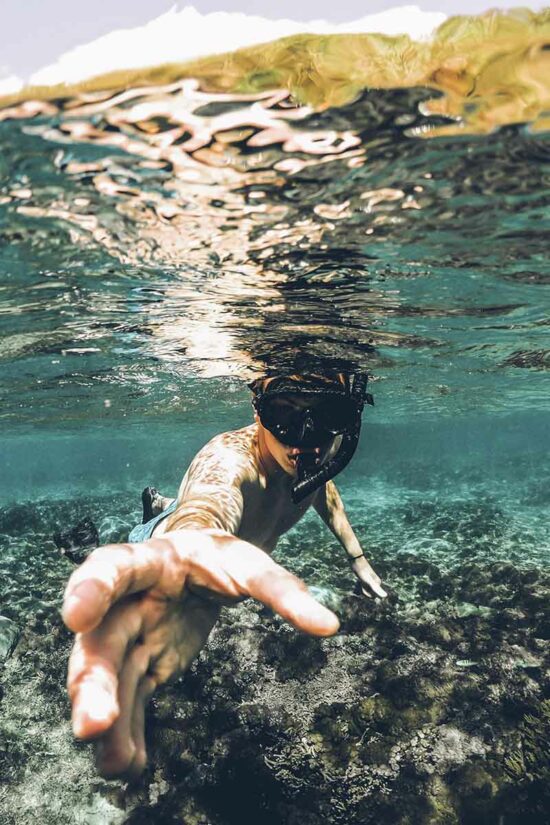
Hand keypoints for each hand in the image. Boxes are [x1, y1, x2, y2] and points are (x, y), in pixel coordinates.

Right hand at [62, 529, 338, 778]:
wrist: (199, 565)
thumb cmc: (220, 558)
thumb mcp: (250, 565)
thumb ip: (283, 591)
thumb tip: (330, 625)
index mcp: (150, 562)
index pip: (112, 567)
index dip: (90, 589)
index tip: (75, 616)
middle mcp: (128, 601)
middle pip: (102, 639)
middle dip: (91, 682)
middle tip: (93, 725)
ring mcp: (130, 635)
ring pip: (109, 677)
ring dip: (107, 719)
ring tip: (114, 764)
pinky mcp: (141, 664)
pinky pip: (129, 699)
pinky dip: (129, 732)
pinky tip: (131, 766)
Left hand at [350, 554, 387, 598]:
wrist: (356, 560)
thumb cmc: (362, 571)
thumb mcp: (369, 581)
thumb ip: (376, 589)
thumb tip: (385, 596)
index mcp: (378, 583)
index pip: (373, 596)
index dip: (367, 594)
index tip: (362, 587)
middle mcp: (375, 582)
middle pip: (369, 593)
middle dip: (364, 591)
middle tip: (360, 583)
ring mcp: (370, 579)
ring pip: (366, 589)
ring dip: (361, 588)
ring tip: (358, 582)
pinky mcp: (365, 578)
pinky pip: (363, 586)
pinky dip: (360, 586)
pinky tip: (358, 581)